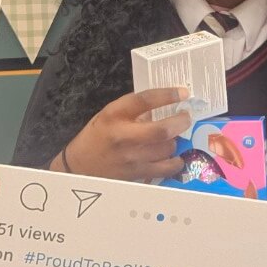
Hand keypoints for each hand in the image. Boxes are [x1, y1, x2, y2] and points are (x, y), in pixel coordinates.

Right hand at [61, 87, 190, 181]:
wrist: (79, 166)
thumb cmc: (96, 136)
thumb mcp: (109, 115)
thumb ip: (133, 110)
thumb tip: (163, 107)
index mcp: (114, 114)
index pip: (145, 100)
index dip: (167, 95)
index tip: (183, 92)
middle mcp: (123, 135)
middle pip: (161, 130)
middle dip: (180, 122)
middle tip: (186, 117)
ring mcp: (131, 157)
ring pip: (167, 149)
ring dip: (175, 141)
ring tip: (173, 137)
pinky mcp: (136, 174)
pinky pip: (165, 169)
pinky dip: (175, 162)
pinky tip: (175, 157)